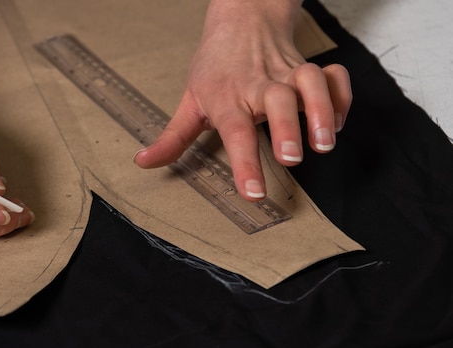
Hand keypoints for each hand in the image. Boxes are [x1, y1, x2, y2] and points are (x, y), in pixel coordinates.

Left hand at [133, 0, 351, 199]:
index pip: (234, 131)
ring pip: (309, 83)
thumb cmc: (216, 67)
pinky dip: (341, 96)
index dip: (244, 163)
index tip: (253, 192)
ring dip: (321, 110)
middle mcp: (258, 84)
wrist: (242, 17)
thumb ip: (171, 137)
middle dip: (286, 127)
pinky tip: (338, 121)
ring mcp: (287, 73)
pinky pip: (333, 75)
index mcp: (226, 97)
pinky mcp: (309, 67)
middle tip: (291, 157)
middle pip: (276, 100)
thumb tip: (143, 163)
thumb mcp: (190, 100)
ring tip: (325, 142)